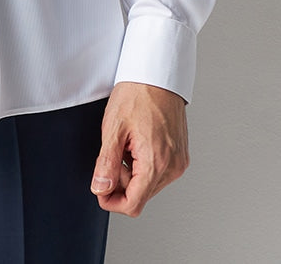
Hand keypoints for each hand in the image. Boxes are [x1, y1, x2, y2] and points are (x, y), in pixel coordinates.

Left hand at [90, 81, 188, 216]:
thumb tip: (100, 189)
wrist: (157, 75)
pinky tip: (137, 143)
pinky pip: (159, 172)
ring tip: (126, 145)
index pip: (133, 204)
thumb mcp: (114, 128)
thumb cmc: (138, 94)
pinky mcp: (180, 155)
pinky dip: (144, 164)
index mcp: (156, 162)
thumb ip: (106, 163)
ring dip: (132, 173)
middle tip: (112, 154)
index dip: (112, 201)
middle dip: (121, 182)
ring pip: (149, 185)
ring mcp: (178, 161)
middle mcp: (172, 167)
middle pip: (141, 196)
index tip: (100, 190)